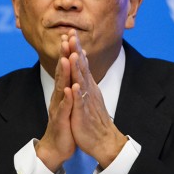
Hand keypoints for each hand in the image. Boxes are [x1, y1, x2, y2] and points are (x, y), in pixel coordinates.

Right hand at [35, 35, 75, 172]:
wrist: (58, 146)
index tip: (70, 36)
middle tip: (65, 39)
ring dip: (64, 73)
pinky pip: (64, 108)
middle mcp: (58, 96)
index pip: (65, 69)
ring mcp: (59, 107)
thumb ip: (69, 85)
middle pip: (61, 73)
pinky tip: (68, 90)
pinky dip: (66, 99)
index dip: (68, 52)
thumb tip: (71, 69)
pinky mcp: (61, 120)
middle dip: (64, 56)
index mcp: (62, 91)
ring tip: (66, 59)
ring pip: (61, 87)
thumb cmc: (65, 122)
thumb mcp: (68, 101)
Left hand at [66, 30, 127, 168]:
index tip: (70, 33)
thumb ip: (86, 80)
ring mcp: (87, 101)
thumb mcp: (89, 96)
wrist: (103, 140)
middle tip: (71, 34)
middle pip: (82, 67)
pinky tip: (74, 86)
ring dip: (77, 69)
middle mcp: (89, 90)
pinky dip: (77, 94)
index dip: (75, 48)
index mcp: (88, 86)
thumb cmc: (94, 119)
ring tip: (73, 55)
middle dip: (75, 51)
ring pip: (82, 82)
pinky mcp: (84, 115)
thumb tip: (83, 65)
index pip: (81, 64)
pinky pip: (81, 103)